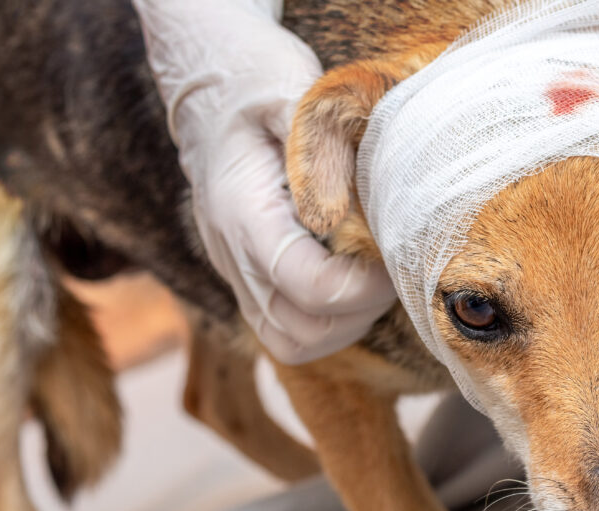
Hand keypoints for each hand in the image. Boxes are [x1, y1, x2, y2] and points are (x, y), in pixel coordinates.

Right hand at [133, 0, 395, 362]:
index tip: (392, 255)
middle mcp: (231, 253)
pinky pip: (284, 331)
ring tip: (371, 278)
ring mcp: (234, 271)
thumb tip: (353, 207)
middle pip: (299, 329)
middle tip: (388, 267)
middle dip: (358, 310)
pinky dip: (326, 325)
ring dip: (344, 325)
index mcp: (242, 211)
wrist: (206, 88)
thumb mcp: (288, 93)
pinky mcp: (246, 278)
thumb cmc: (252, 82)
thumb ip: (319, 148)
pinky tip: (350, 283)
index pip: (306, 284)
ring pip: (290, 341)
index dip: (361, 286)